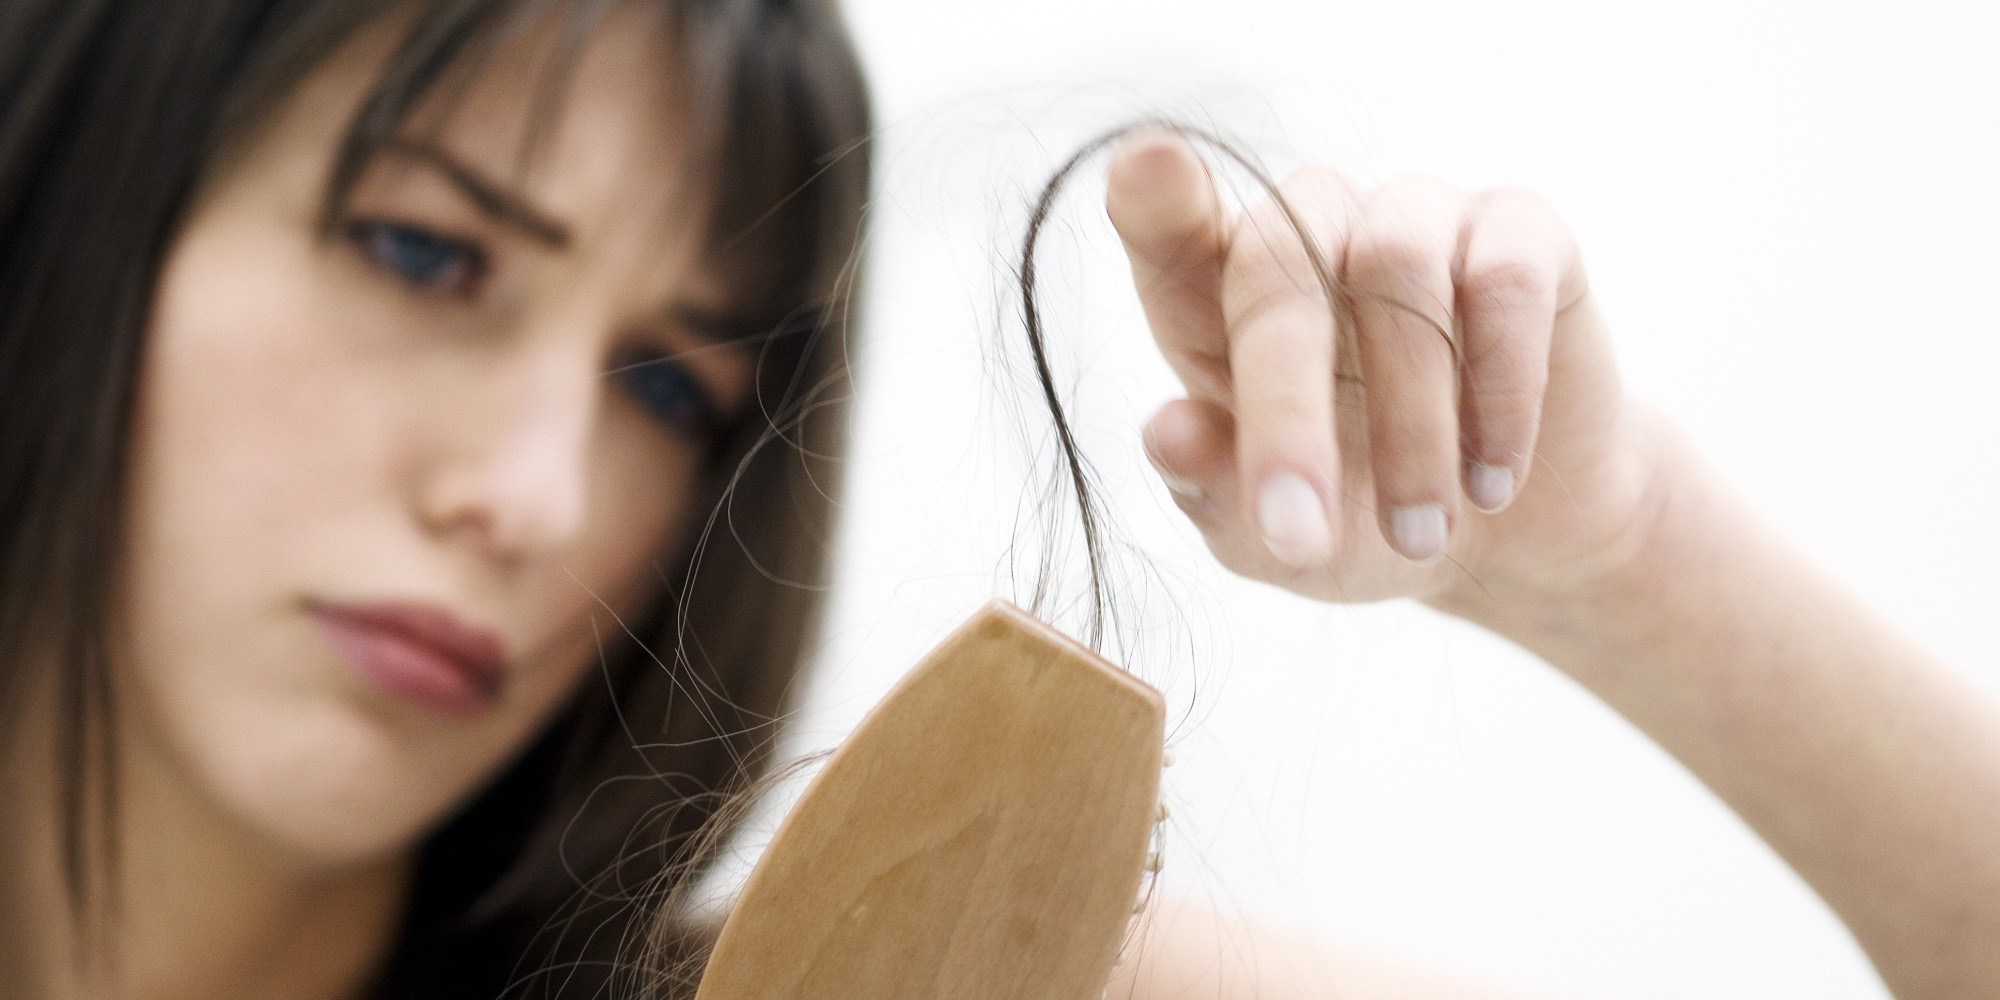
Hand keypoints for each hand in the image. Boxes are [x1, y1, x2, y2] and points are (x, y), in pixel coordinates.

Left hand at [1105, 130, 1667, 606]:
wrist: (1509, 543)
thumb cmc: (1357, 521)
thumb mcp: (1272, 539)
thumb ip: (1212, 488)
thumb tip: (1167, 431)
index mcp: (1215, 295)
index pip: (1169, 225)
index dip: (1156, 194)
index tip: (1144, 167)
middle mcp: (1310, 231)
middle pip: (1276, 267)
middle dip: (1284, 413)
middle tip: (1300, 533)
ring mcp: (1415, 217)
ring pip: (1398, 265)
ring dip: (1410, 423)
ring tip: (1420, 535)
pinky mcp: (1521, 231)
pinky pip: (1506, 277)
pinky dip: (1502, 391)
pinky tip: (1493, 479)